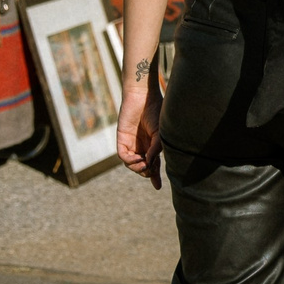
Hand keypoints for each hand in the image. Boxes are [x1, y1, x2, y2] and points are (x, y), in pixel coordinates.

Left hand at [117, 69, 164, 186]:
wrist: (143, 96)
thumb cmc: (156, 111)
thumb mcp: (160, 133)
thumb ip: (156, 149)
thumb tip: (150, 164)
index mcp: (153, 146)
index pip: (153, 165)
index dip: (155, 177)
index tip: (158, 187)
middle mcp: (142, 146)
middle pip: (142, 167)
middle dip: (147, 173)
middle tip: (152, 171)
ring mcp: (132, 143)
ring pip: (132, 164)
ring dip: (138, 168)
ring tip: (144, 164)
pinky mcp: (122, 139)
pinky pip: (123, 155)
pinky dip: (130, 161)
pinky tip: (138, 159)